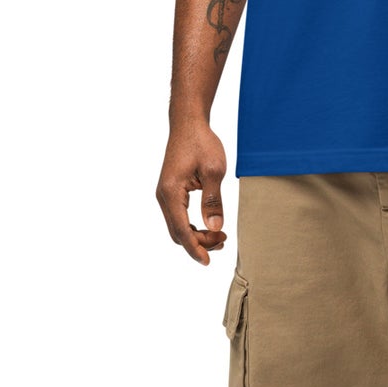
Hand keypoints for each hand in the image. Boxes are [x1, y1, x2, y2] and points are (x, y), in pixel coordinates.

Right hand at [156, 122, 229, 264]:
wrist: (188, 124)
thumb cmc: (202, 143)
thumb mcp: (214, 171)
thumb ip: (214, 201)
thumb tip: (215, 228)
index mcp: (171, 192)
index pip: (181, 230)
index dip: (195, 248)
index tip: (208, 262)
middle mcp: (163, 197)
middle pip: (177, 233)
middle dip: (199, 243)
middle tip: (224, 241)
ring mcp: (165, 195)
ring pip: (177, 227)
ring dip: (196, 236)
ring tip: (220, 237)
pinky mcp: (170, 192)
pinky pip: (178, 217)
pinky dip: (192, 226)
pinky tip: (209, 226)